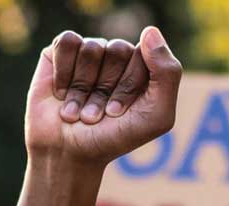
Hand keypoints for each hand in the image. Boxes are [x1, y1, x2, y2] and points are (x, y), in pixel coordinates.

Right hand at [25, 26, 181, 168]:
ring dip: (84, 87)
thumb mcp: (157, 116)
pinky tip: (62, 94)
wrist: (69, 152)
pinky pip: (69, 42)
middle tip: (99, 113)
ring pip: (93, 47)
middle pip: (118, 49)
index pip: (144, 56)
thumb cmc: (116, 138)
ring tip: (80, 109)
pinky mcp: (60, 52)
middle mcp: (118, 58)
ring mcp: (90, 53)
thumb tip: (151, 30)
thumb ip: (168, 74)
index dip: (130, 85)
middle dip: (108, 88)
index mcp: (144, 69)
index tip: (121, 113)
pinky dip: (65, 74)